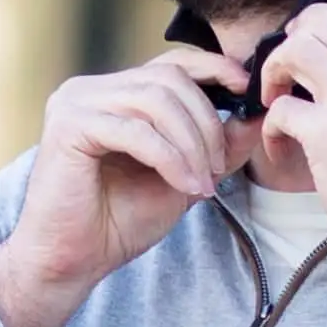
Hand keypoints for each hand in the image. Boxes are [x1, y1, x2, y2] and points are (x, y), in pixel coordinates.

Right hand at [0, 51, 259, 326]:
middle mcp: (90, 89)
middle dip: (206, 122)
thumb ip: (217, 148)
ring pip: (156, 101)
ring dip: (192, 143)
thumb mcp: (184, 178)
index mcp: (113, 95)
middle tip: (220, 167)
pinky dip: (170, 158)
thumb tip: (258, 117)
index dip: (214, 68)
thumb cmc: (118, 223)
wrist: (70, 262)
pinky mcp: (69, 125)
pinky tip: (185, 186)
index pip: (170, 63)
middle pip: (169, 79)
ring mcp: (75, 102)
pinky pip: (136, 130)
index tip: (247, 92)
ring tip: (203, 182)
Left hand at [260, 5, 326, 262]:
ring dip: (274, 74)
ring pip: (296, 50)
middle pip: (320, 22)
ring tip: (275, 102)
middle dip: (291, 45)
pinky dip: (271, 129)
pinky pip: (280, 108)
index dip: (318, 28)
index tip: (306, 55)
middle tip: (283, 76)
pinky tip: (282, 150)